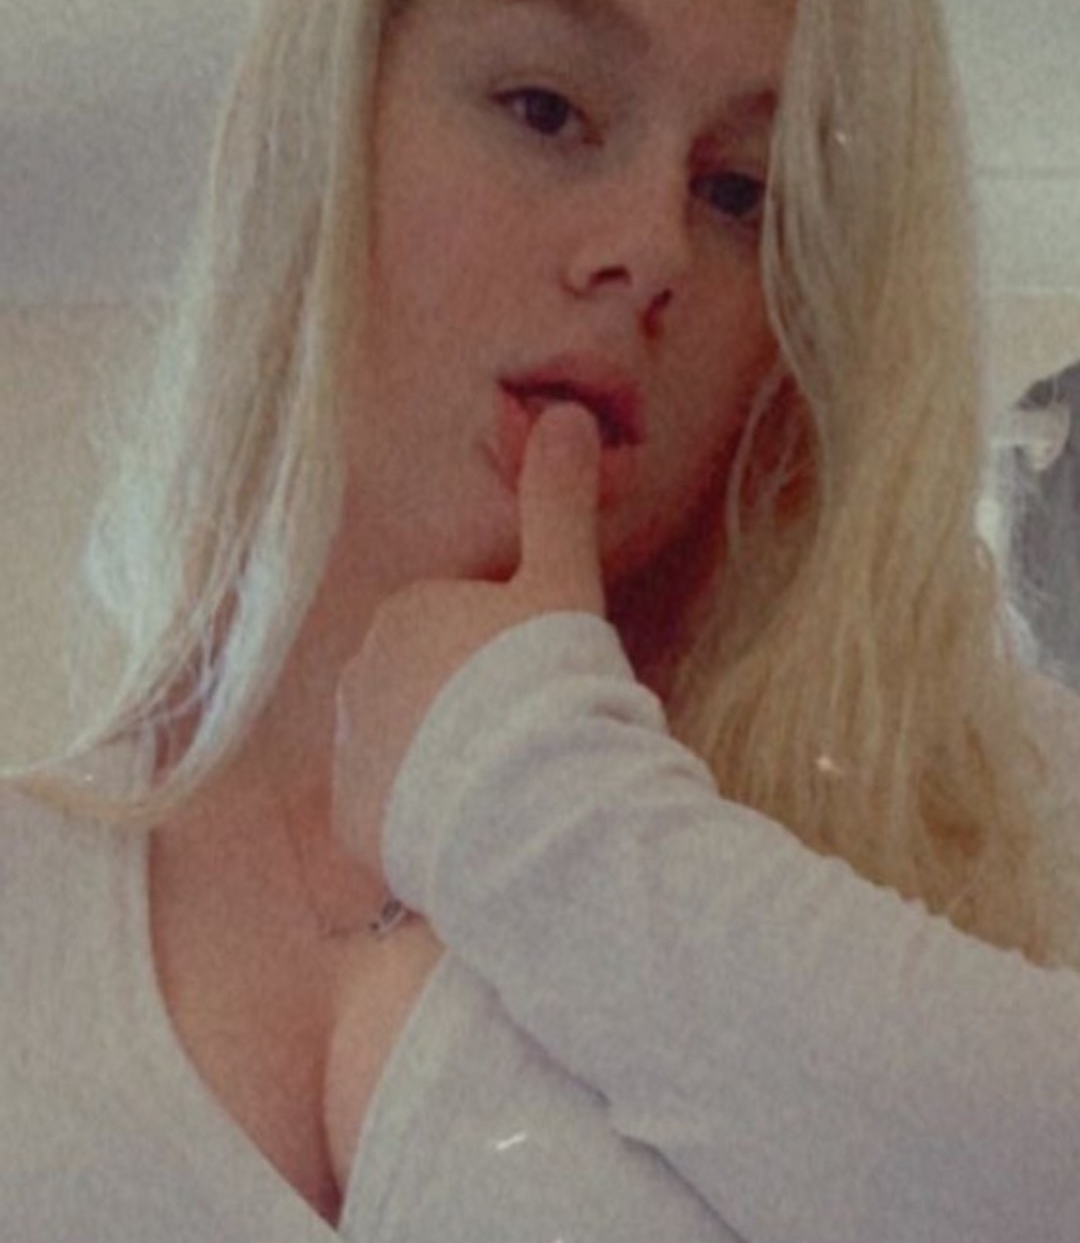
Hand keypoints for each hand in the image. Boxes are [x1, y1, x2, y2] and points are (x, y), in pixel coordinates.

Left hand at [332, 402, 603, 895]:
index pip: (456, 629)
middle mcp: (358, 677)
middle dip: (467, 710)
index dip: (506, 658)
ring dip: (444, 765)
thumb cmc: (547, 682)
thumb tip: (568, 413)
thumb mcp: (562, 583)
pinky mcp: (353, 822)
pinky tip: (475, 829)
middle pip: (424, 690)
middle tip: (530, 736)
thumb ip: (558, 501)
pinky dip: (423, 824)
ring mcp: (350, 753)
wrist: (525, 800)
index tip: (543, 684)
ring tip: (507, 789)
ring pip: (404, 751)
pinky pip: (388, 816)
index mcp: (405, 613)